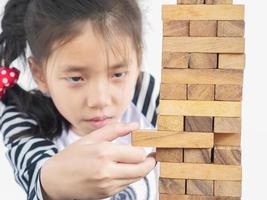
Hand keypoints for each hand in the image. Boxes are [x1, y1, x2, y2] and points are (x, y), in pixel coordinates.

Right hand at [40, 122, 155, 199]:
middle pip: (142, 169)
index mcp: (104, 152)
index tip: (146, 146)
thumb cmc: (71, 157)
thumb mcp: (91, 138)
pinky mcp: (106, 194)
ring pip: (136, 178)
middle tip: (150, 156)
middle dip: (149, 162)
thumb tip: (135, 125)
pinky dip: (129, 177)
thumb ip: (115, 130)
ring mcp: (107, 185)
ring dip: (140, 170)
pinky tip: (123, 169)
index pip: (138, 154)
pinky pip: (126, 185)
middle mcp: (107, 170)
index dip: (145, 150)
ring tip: (137, 161)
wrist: (54, 180)